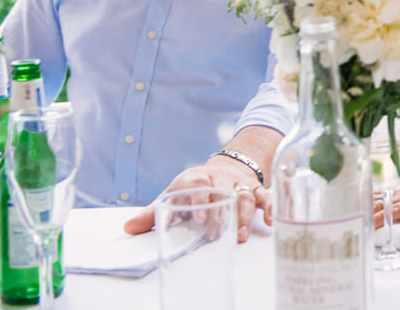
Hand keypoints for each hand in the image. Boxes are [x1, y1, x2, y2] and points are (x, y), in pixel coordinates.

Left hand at [123, 160, 269, 242]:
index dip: (199, 196)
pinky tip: (271, 220)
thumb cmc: (194, 186)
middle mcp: (219, 178)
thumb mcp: (172, 194)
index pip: (197, 183)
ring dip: (244, 214)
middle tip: (217, 232)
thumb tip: (128, 228)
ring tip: (240, 235)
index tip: (198, 216)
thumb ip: (151, 213)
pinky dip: (269, 206)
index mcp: (195, 178)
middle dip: (221, 211)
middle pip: (223, 191)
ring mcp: (238, 183)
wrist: (224, 166)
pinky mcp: (254, 188)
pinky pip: (265, 195)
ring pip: (245, 194)